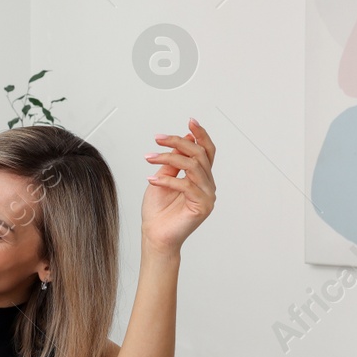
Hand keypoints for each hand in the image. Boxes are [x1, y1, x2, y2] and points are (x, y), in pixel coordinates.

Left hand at [141, 119, 216, 253]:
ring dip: (169, 158)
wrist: (154, 235)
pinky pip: (186, 185)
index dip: (201, 135)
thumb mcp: (161, 179)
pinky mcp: (202, 206)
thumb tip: (180, 141)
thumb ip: (172, 163)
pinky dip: (167, 180)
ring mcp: (207, 195)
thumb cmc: (157, 210)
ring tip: (149, 158)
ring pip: (193, 166)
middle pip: (200, 155)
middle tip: (158, 138)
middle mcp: (207, 184)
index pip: (206, 151)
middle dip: (179, 142)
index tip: (190, 121)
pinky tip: (151, 179)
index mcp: (200, 177)